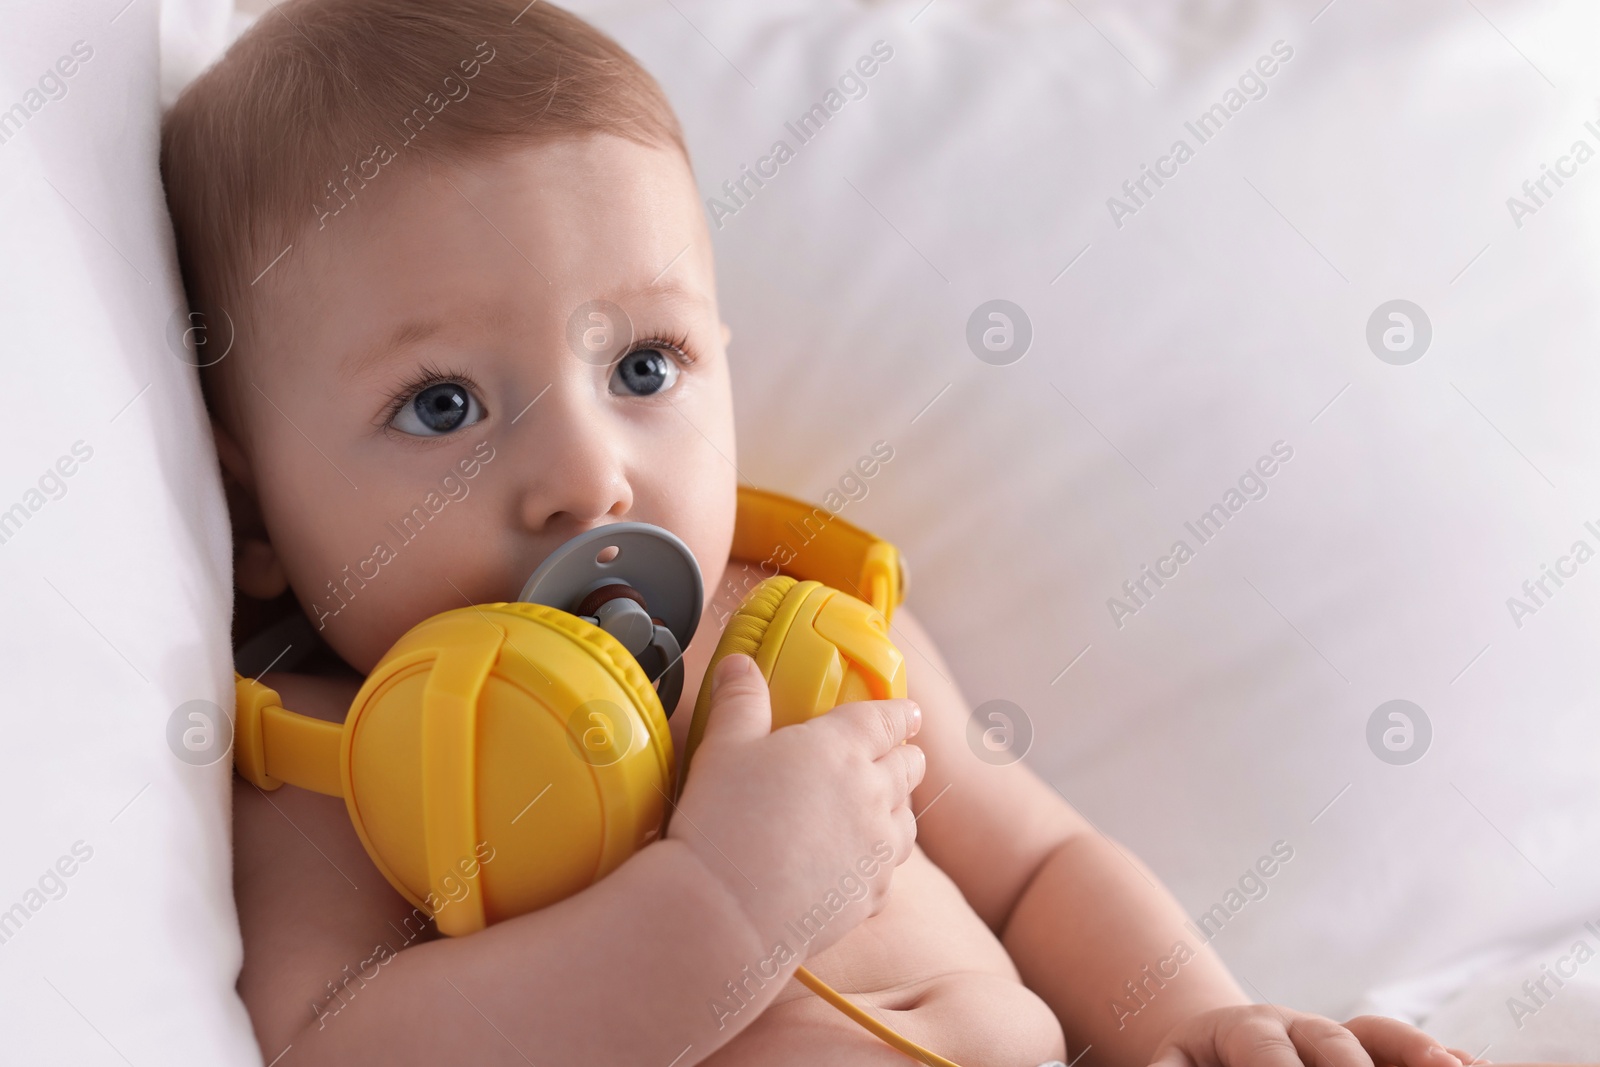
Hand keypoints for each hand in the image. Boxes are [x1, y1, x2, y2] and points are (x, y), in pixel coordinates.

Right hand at [667, 652, 925, 958]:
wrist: (727, 912)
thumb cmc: (722, 822)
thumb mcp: (724, 746)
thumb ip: (739, 700)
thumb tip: (740, 665)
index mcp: (842, 746)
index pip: (889, 718)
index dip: (900, 713)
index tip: (907, 712)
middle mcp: (873, 792)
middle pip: (910, 765)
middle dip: (905, 755)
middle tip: (894, 753)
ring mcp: (878, 847)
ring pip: (909, 819)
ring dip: (898, 807)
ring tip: (881, 806)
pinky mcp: (872, 893)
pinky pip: (891, 870)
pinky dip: (881, 860)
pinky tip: (859, 861)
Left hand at [1148, 1005, 1478, 1066]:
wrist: (1215, 1045)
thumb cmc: (1194, 1065)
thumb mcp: (1176, 1066)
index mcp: (1245, 1028)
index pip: (1263, 1048)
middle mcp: (1300, 1026)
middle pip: (1333, 1041)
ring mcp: (1341, 1037)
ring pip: (1382, 1038)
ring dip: (1417, 1056)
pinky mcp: (1373, 1053)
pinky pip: (1409, 1051)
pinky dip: (1439, 1058)